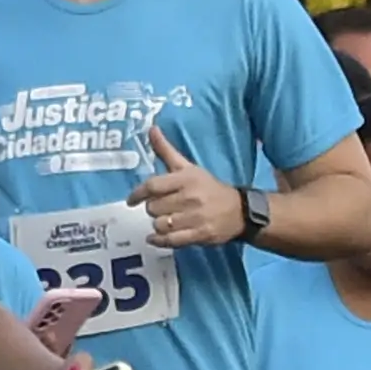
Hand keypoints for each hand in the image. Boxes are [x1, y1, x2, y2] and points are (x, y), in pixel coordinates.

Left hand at [134, 151, 250, 250]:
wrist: (240, 210)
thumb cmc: (208, 187)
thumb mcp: (188, 168)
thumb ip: (166, 151)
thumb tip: (151, 128)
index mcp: (186, 179)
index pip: (153, 186)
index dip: (137, 194)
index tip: (131, 200)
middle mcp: (190, 197)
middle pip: (153, 208)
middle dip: (153, 208)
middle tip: (161, 207)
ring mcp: (195, 218)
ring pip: (160, 225)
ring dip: (158, 224)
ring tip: (165, 221)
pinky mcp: (200, 235)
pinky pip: (171, 241)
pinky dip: (160, 241)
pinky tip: (155, 238)